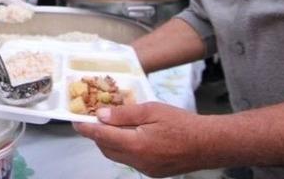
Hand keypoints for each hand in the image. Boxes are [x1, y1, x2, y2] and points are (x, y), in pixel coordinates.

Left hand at [0, 0, 31, 8]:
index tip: (32, 9)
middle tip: (35, 10)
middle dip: (28, 7)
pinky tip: (23, 8)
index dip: (26, 6)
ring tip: (32, 10)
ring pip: (20, 3)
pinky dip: (21, 5)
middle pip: (22, 3)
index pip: (20, 3)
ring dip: (26, 6)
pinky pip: (17, 2)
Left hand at [73, 102, 209, 176]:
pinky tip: (130, 136)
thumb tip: (101, 115)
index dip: (86, 128)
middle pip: (106, 148)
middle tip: (93, 118)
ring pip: (116, 156)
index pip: (102, 135)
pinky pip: (129, 160)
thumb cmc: (182, 123)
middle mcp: (137, 160)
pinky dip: (123, 148)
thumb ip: (124, 113)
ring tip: (111, 125)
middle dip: (97, 134)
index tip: (75, 121)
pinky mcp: (152, 172)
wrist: (208, 144)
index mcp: (137, 143)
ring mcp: (145, 169)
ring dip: (109, 142)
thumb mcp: (152, 110)